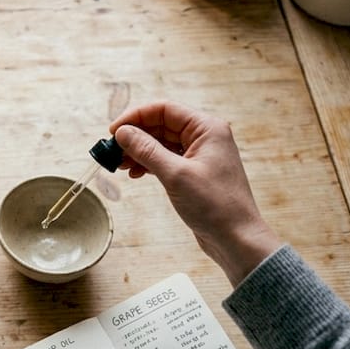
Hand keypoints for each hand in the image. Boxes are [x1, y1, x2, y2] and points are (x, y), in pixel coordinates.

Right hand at [110, 101, 281, 285]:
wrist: (236, 238)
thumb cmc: (215, 205)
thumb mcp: (175, 175)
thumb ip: (147, 150)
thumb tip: (123, 132)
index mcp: (207, 128)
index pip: (164, 110)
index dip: (135, 117)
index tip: (113, 132)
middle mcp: (205, 137)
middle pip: (161, 125)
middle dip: (135, 136)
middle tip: (112, 151)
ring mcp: (200, 155)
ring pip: (161, 143)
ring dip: (139, 151)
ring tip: (119, 164)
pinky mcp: (194, 173)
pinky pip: (166, 159)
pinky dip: (149, 164)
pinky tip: (135, 173)